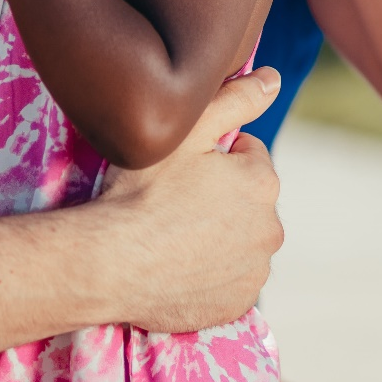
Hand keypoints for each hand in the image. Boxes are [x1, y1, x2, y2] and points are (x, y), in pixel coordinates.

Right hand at [98, 68, 284, 332]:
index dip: (209, 156)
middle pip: (245, 200)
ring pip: (238, 240)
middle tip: (171, 200)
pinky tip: (175, 264)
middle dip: (218, 196)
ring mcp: (255, 272)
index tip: (179, 168)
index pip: (246, 154)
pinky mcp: (236, 304)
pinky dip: (209, 271)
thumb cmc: (141, 192)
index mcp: (262, 182)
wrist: (109, 262)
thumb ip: (235, 98)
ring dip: (216, 234)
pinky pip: (228, 279)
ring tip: (169, 233)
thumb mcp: (184, 132)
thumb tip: (272, 77)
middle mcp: (271, 229)